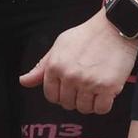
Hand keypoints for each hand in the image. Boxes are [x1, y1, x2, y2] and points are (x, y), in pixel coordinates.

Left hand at [20, 12, 137, 114]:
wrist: (114, 27)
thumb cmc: (86, 36)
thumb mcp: (59, 46)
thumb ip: (42, 67)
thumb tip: (23, 81)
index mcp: (55, 66)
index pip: (50, 96)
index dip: (59, 94)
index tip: (68, 89)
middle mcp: (69, 76)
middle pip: (67, 104)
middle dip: (75, 98)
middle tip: (84, 87)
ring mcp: (88, 83)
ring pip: (84, 108)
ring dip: (89, 103)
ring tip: (95, 89)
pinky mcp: (108, 87)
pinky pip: (101, 109)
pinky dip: (103, 105)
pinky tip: (105, 94)